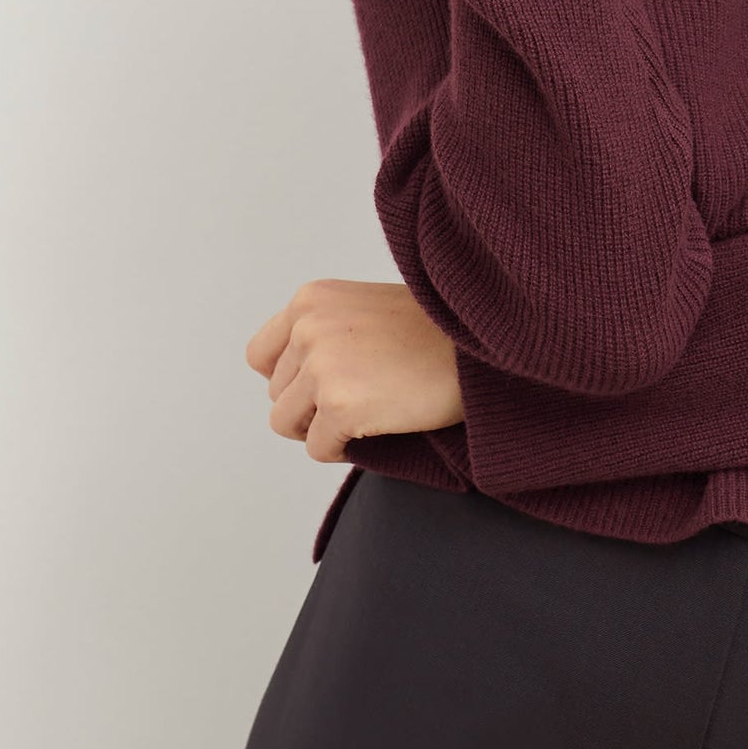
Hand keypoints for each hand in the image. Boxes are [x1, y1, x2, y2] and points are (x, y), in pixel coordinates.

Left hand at [244, 278, 464, 463]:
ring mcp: (322, 367)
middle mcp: (307, 328)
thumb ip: (327, 330)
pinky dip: (344, 448)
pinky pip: (318, 448)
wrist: (485, 339)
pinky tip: (379, 427)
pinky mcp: (340, 406)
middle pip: (276, 394)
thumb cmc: (438, 326)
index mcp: (311, 299)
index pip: (261, 356)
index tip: (325, 384)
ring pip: (288, 423)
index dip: (291, 378)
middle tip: (361, 400)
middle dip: (311, 405)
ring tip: (368, 414)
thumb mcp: (367, 307)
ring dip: (323, 428)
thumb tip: (299, 380)